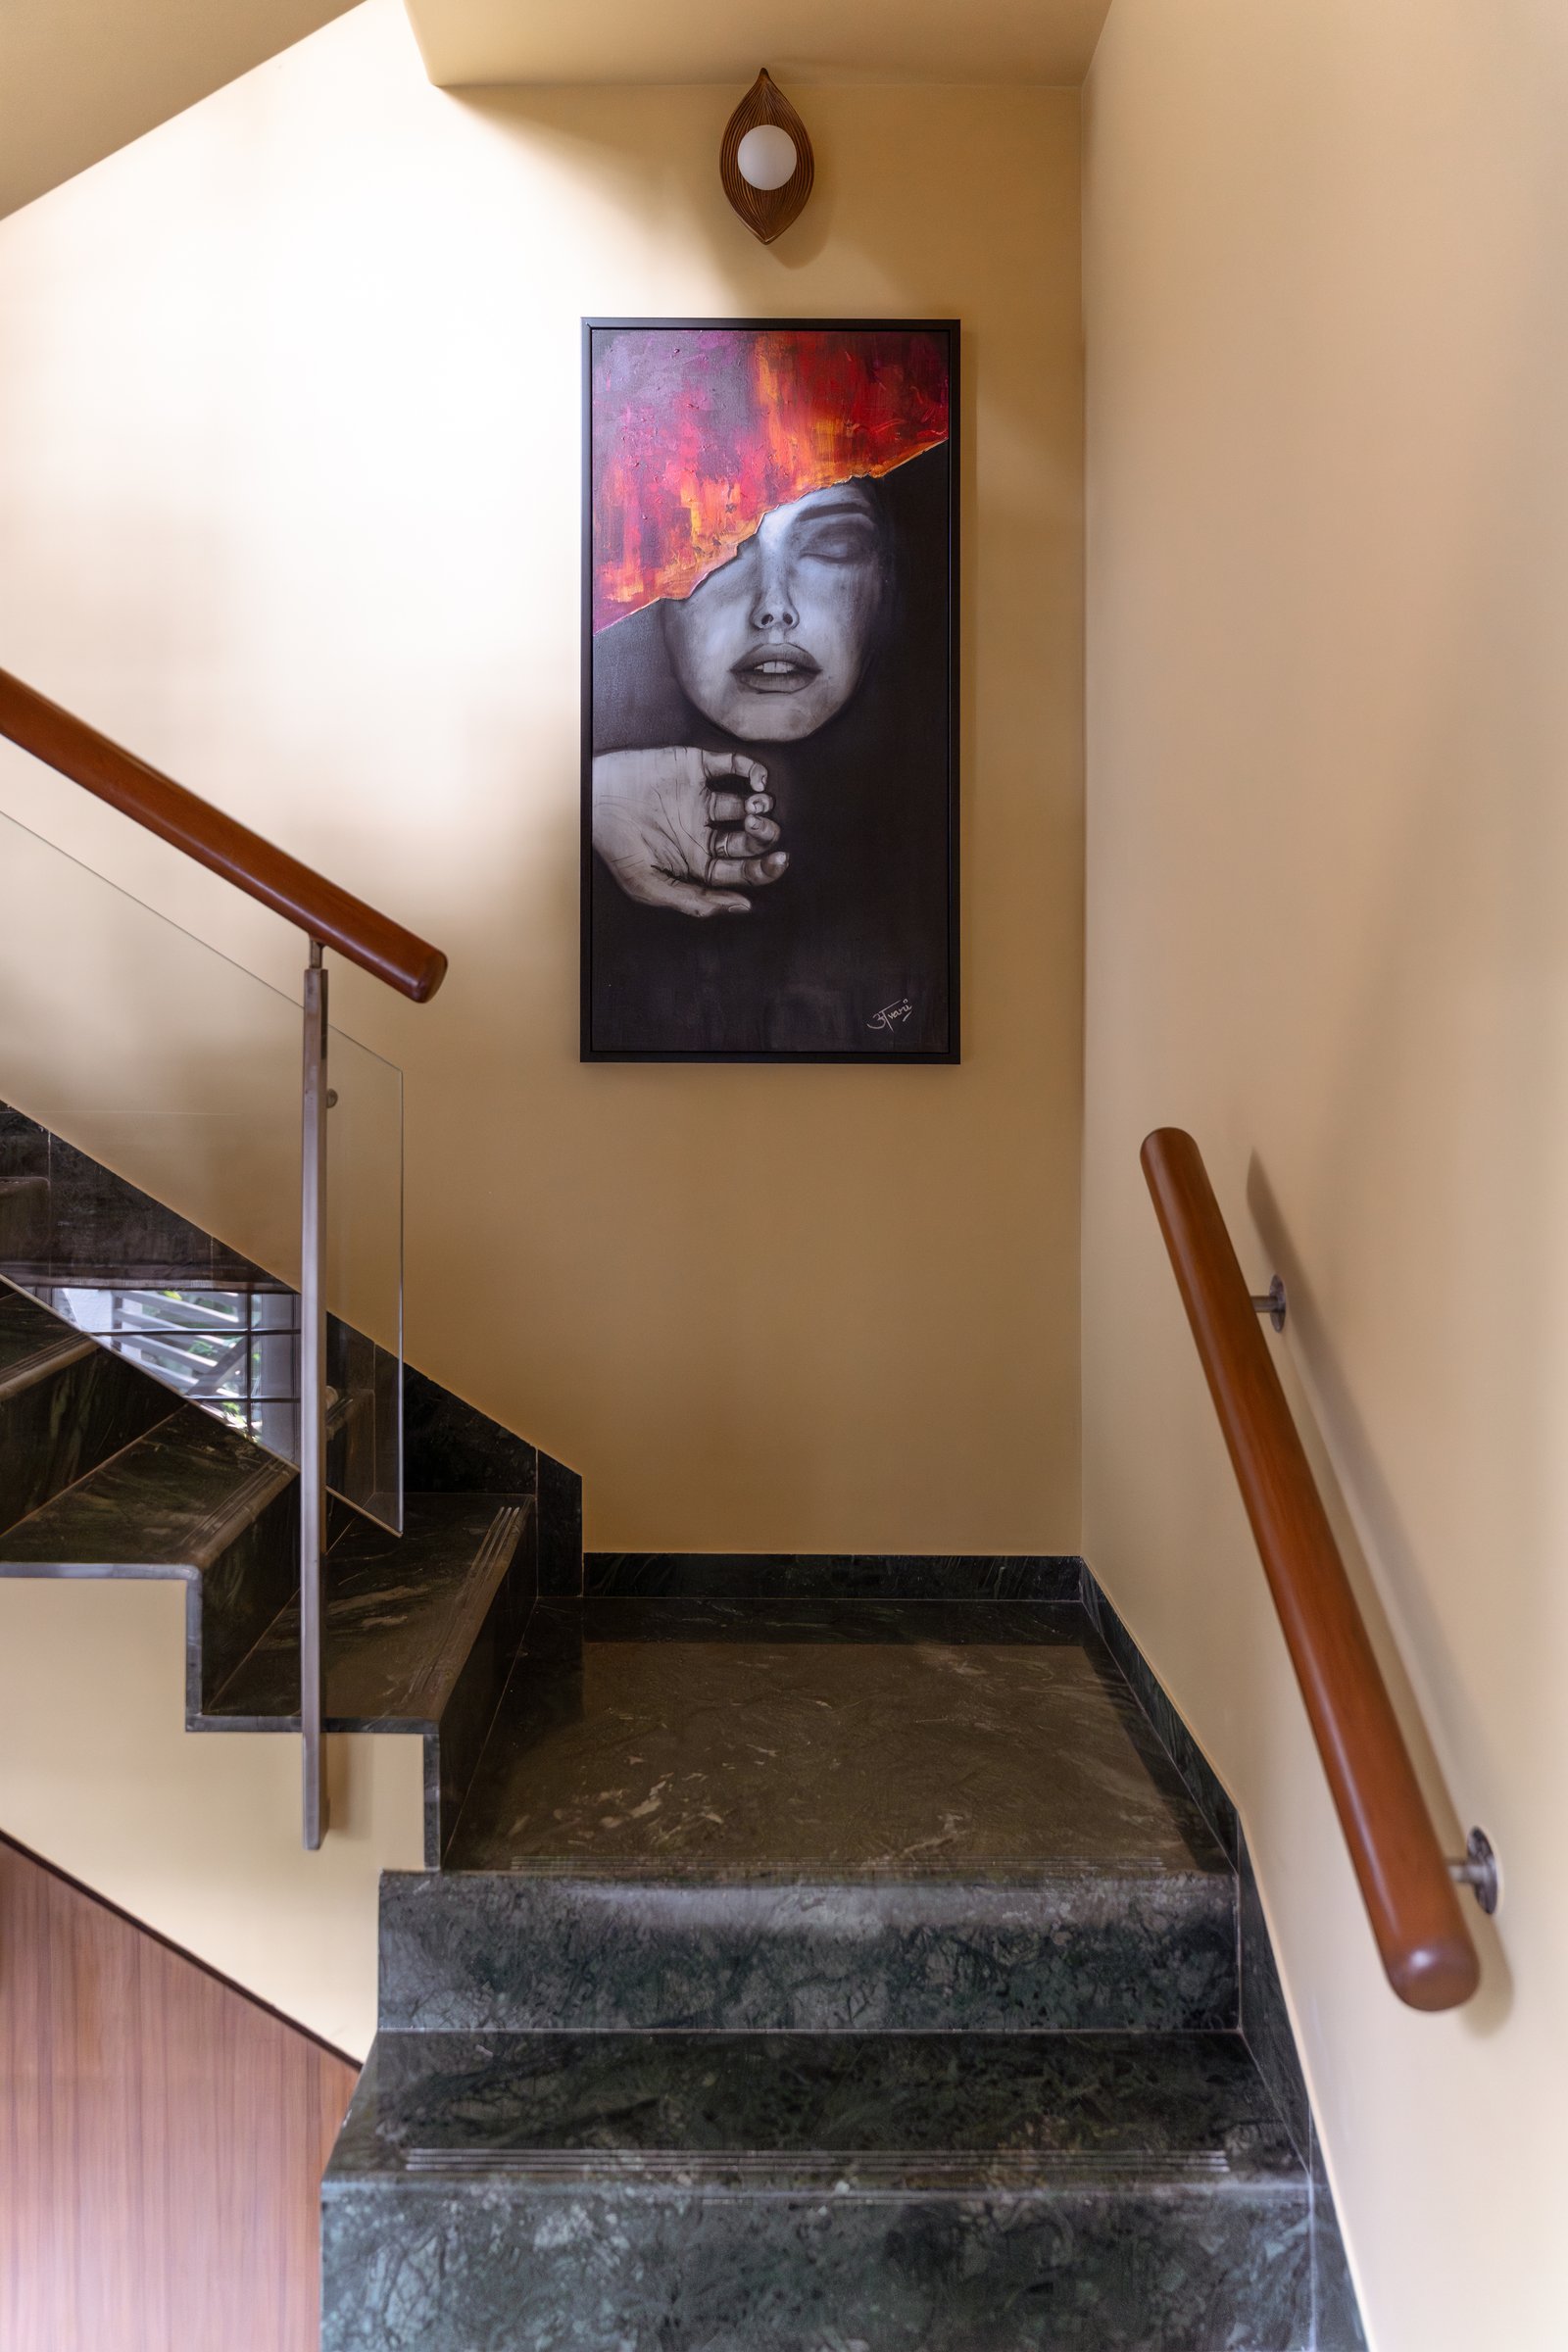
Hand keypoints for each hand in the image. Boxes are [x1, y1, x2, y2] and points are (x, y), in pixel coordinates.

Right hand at [592, 747, 787, 916]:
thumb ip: (695, 901)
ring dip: (763, 807)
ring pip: (748, 804)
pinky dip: (753, 771)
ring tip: (756, 808)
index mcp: (697, 860)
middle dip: (763, 837)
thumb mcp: (649, 886)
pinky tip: (758, 780)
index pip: (741, 870)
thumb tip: (742, 907)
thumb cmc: (615, 847)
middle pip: (749, 839)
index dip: (764, 869)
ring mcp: (702, 798)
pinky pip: (734, 766)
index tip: (778, 862)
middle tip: (756, 830)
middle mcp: (704, 831)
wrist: (591, 798)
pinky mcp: (696, 767)